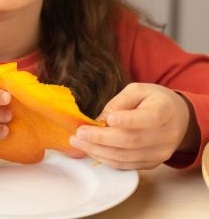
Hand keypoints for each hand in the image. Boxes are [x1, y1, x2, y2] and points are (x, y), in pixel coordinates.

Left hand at [69, 82, 192, 169]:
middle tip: (79, 133)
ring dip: (98, 151)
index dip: (128, 120)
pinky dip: (106, 159)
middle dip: (101, 138)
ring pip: (126, 157)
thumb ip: (120, 102)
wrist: (177, 119)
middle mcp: (166, 136)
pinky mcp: (151, 163)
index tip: (107, 119)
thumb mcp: (138, 90)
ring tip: (78, 142)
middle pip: (132, 141)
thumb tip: (102, 120)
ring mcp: (160, 153)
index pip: (149, 118)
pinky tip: (91, 150)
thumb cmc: (153, 101)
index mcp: (164, 112)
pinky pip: (126, 165)